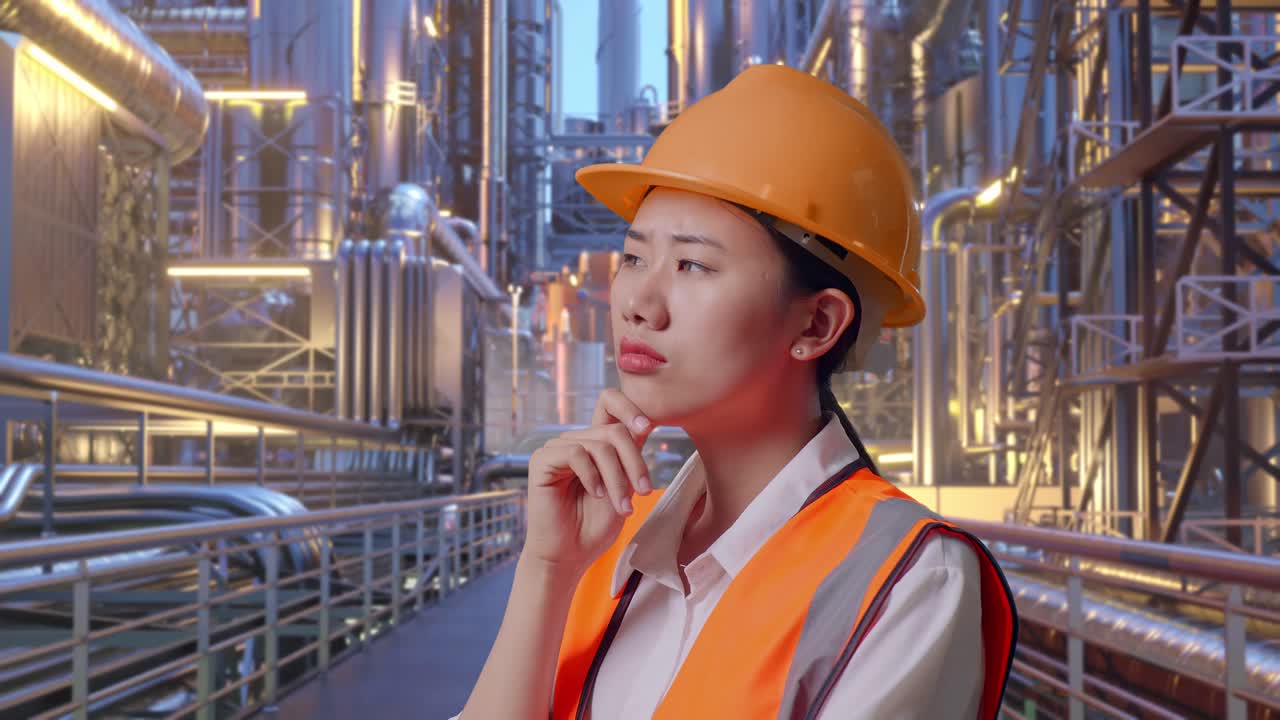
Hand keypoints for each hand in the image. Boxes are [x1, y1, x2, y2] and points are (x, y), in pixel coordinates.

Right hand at [522, 389, 654, 579]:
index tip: (647, 427)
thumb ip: (630, 455)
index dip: (629, 406)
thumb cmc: (595, 526)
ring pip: (600, 445)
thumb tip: (645, 423)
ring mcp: (557, 448)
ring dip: (617, 479)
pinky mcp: (542, 460)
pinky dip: (593, 476)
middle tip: (644, 493)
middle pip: (615, 430)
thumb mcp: (624, 486)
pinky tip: (596, 494)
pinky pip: (576, 453)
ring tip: (622, 507)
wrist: (570, 555)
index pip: (608, 402)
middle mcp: (575, 440)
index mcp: (594, 443)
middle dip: (635, 463)